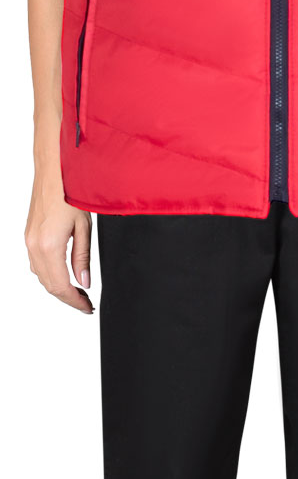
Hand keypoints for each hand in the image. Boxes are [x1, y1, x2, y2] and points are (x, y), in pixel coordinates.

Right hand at [24, 167, 93, 312]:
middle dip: (68, 298)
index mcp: (49, 245)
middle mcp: (34, 245)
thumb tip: (84, 281)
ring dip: (58, 287)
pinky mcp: (28, 235)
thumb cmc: (70, 190)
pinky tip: (63, 274)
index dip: (75, 301)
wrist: (54, 170)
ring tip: (78, 292)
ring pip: (41, 276)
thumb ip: (82, 257)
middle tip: (86, 304)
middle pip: (49, 285)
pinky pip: (36, 264)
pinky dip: (49, 274)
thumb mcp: (84, 227)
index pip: (61, 286)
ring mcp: (28, 240)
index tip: (88, 308)